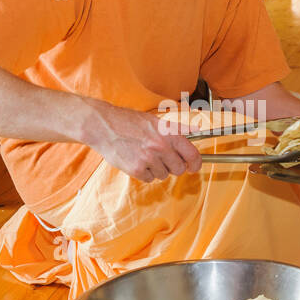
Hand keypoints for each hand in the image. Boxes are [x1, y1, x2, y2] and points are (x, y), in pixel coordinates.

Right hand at [86, 102, 201, 182]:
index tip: (193, 167)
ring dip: (156, 169)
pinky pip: (148, 179)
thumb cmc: (127, 121)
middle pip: (179, 169)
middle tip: (162, 159)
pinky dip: (143, 173)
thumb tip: (197, 129)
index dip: (196, 164)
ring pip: (163, 175)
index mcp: (168, 133)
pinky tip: (135, 160)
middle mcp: (161, 147)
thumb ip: (176, 129)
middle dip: (173, 166)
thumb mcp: (155, 121)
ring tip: (144, 155)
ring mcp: (149, 159)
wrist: (103, 126)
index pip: (192, 154)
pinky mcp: (136, 169)